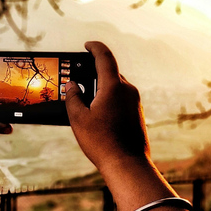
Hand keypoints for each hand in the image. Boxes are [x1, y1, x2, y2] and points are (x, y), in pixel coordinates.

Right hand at [65, 41, 149, 169]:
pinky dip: (109, 99)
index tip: (87, 45)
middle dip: (95, 72)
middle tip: (80, 78)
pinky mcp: (137, 114)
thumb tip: (73, 85)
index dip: (94, 47)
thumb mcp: (78, 118)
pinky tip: (99, 114)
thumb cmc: (101, 142)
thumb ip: (73, 97)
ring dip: (102, 88)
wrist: (128, 165)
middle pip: (110, 72)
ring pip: (116, 87)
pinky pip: (122, 99)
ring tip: (86, 100)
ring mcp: (135, 102)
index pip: (104, 57)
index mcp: (113, 86)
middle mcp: (128, 90)